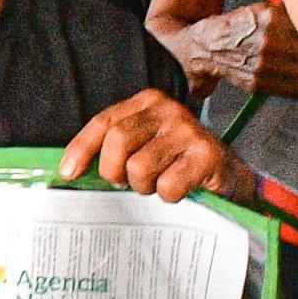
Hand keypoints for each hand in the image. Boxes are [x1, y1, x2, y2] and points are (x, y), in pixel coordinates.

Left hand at [55, 89, 229, 201]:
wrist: (229, 176)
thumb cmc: (177, 163)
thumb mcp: (143, 146)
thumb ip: (113, 148)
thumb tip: (70, 169)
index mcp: (147, 102)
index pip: (104, 122)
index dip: (82, 148)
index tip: (68, 172)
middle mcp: (167, 109)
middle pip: (117, 142)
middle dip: (114, 171)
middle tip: (129, 182)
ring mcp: (188, 129)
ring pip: (139, 168)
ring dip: (145, 187)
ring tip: (161, 181)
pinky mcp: (206, 153)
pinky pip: (167, 185)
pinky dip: (169, 196)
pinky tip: (182, 187)